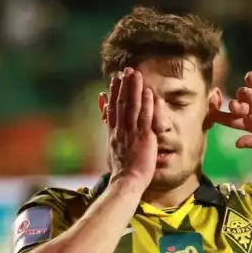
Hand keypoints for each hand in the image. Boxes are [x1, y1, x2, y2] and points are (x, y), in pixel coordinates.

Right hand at [106, 68, 156, 185]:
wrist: (126, 182)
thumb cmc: (122, 169)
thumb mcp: (111, 147)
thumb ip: (108, 129)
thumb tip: (103, 115)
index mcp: (113, 133)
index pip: (112, 108)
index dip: (114, 93)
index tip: (116, 80)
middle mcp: (120, 130)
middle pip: (121, 103)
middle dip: (124, 86)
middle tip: (127, 70)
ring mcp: (131, 133)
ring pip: (132, 107)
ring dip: (134, 89)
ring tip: (136, 74)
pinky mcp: (144, 138)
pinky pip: (145, 117)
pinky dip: (146, 104)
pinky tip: (148, 92)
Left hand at [211, 71, 251, 148]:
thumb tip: (236, 144)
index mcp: (251, 123)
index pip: (230, 120)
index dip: (219, 116)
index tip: (211, 113)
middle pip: (233, 104)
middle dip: (233, 105)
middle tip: (240, 106)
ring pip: (240, 90)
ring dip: (243, 93)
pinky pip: (250, 77)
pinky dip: (249, 79)